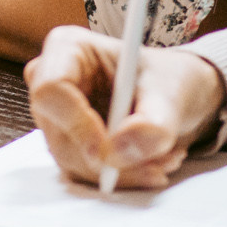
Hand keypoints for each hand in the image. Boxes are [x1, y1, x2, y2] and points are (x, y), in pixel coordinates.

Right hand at [25, 24, 226, 189]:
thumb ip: (151, 123)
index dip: (76, 124)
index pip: (51, 91)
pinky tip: (152, 163)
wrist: (174, 97)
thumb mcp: (170, 93)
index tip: (109, 152)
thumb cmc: (166, 79)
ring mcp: (57, 119)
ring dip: (124, 170)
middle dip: (112, 158)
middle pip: (62, 135)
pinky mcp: (68, 147)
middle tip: (159, 159)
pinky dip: (123, 176)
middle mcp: (52, 83)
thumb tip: (119, 152)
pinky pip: (86, 174)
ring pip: (75, 162)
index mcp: (67, 50)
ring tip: (164, 156)